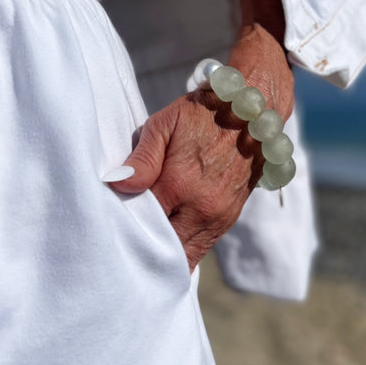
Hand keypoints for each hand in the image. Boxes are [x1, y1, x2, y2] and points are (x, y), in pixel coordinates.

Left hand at [109, 24, 293, 272]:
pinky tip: (172, 239)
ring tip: (148, 246)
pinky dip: (186, 247)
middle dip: (146, 249)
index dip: (126, 226)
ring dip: (168, 253)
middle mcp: (202, 207)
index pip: (142, 225)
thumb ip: (143, 158)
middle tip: (128, 241)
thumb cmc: (202, 113)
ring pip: (187, 254)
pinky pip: (204, 245)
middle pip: (165, 249)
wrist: (252, 110)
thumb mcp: (165, 123)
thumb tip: (117, 184)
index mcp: (179, 184)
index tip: (114, 223)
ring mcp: (221, 216)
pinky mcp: (232, 216)